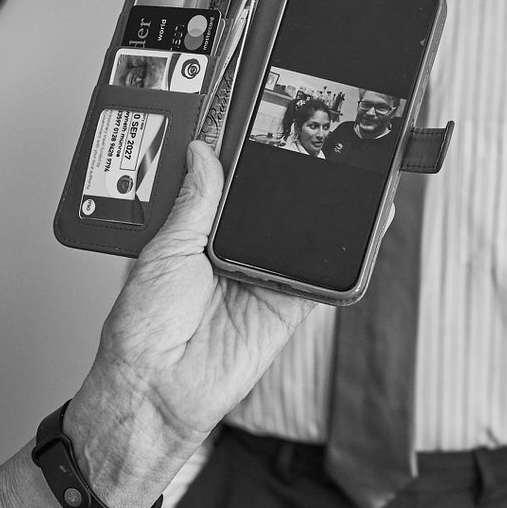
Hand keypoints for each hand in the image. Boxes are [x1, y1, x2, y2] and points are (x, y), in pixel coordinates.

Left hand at [89, 139, 317, 443]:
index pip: (225, 182)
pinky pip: (322, 277)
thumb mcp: (162, 252)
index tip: (259, 116)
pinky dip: (345, 256)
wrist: (157, 390)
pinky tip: (363, 225)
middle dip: (288, 174)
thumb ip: (193, 204)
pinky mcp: (288, 307)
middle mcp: (229, 251)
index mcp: (194, 233)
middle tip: (311, 134)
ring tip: (346, 166)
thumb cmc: (142, 331)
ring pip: (301, 235)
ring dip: (324, 209)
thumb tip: (204, 152)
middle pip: (268, 203)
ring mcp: (262, 277)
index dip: (242, 153)